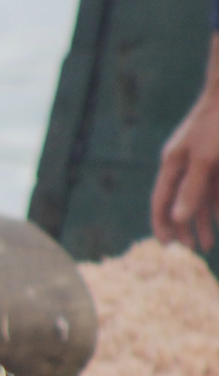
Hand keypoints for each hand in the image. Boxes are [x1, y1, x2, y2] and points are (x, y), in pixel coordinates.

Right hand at [151, 39, 218, 250]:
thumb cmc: (218, 124)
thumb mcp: (205, 159)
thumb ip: (192, 190)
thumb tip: (178, 218)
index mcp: (173, 162)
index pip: (161, 199)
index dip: (162, 222)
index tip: (165, 245)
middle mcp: (185, 163)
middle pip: (180, 201)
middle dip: (185, 227)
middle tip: (189, 251)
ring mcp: (204, 161)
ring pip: (200, 198)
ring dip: (204, 221)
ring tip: (207, 244)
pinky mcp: (218, 159)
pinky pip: (215, 188)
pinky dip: (217, 205)